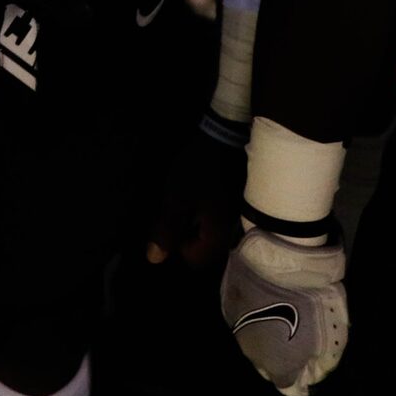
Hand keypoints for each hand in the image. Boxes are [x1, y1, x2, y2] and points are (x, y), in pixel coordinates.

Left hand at [147, 114, 249, 267]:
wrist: (227, 135)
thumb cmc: (199, 169)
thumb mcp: (177, 198)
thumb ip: (167, 230)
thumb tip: (154, 259)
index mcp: (219, 235)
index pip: (196, 260)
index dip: (178, 246)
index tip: (172, 222)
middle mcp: (234, 231)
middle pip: (206, 248)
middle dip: (189, 233)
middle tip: (179, 210)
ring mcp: (239, 217)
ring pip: (213, 232)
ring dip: (198, 222)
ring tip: (189, 200)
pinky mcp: (241, 202)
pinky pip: (221, 217)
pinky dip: (208, 211)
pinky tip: (202, 193)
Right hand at [221, 223, 347, 395]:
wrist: (281, 258)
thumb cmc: (311, 301)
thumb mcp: (332, 336)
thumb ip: (321, 361)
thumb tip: (313, 372)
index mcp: (277, 364)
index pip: (289, 387)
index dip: (301, 378)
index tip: (309, 365)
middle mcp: (252, 352)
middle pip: (268, 365)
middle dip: (282, 357)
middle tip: (297, 336)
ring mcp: (237, 328)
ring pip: (254, 342)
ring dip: (267, 335)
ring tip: (281, 316)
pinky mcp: (228, 304)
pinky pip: (244, 320)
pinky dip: (255, 315)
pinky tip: (266, 300)